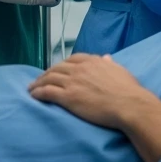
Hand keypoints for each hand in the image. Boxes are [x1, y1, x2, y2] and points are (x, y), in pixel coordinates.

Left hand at [28, 53, 153, 130]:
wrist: (128, 104)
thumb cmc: (128, 90)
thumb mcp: (120, 71)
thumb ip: (110, 64)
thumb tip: (106, 57)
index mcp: (94, 61)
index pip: (72, 59)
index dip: (62, 64)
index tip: (58, 70)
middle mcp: (81, 69)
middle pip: (57, 68)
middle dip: (47, 73)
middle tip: (40, 80)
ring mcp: (73, 82)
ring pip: (49, 78)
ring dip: (38, 82)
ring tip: (32, 88)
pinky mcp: (67, 97)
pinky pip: (47, 92)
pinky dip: (38, 92)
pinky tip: (33, 95)